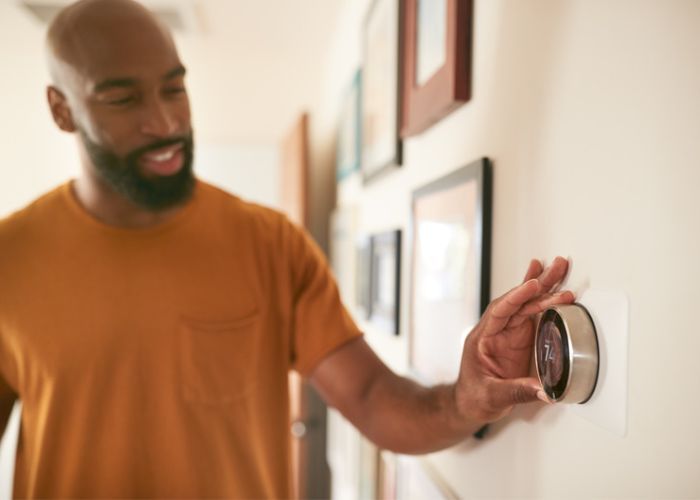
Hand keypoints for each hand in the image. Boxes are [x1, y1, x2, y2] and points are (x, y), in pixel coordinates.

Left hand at [453, 257, 574, 423]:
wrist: (470, 405)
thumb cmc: (473, 397)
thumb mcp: (492, 396)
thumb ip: (518, 391)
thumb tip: (545, 390)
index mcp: (482, 338)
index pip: (500, 311)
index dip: (517, 297)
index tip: (532, 285)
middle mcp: (495, 330)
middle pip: (517, 301)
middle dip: (537, 283)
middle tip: (557, 266)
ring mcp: (508, 333)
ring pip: (526, 304)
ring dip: (544, 287)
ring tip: (560, 268)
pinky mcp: (518, 339)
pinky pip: (532, 315)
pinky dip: (543, 300)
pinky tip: (551, 285)